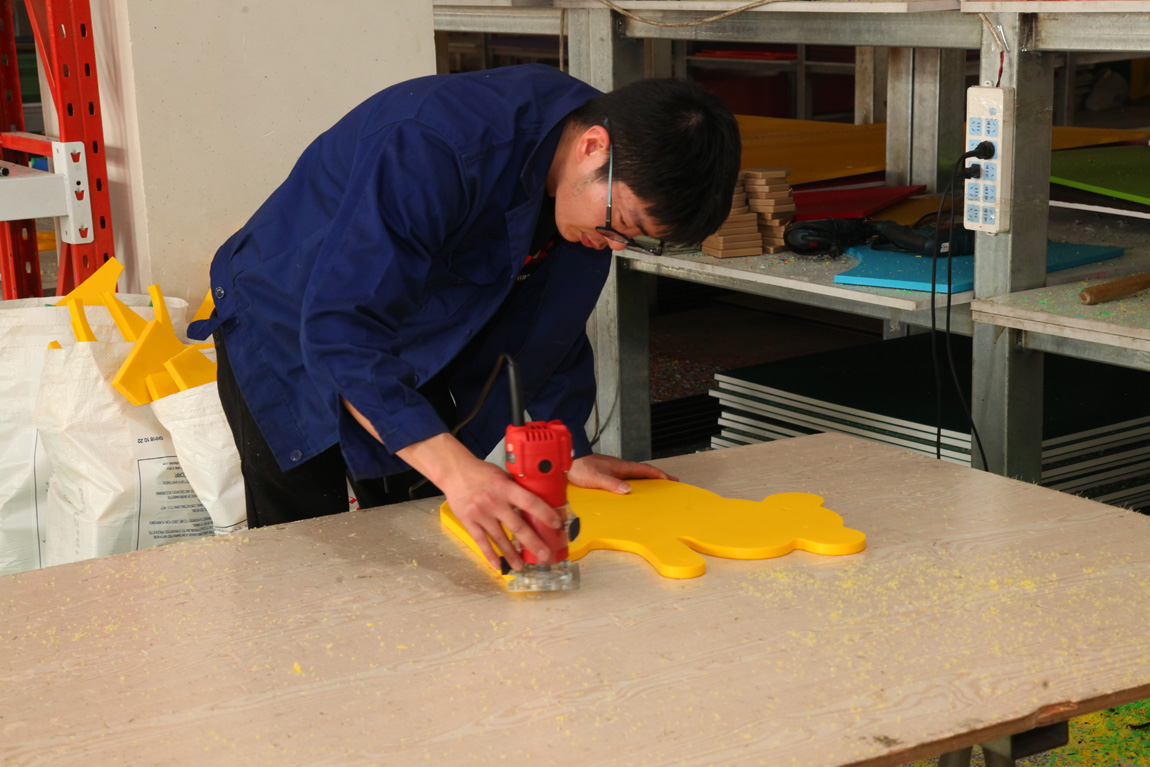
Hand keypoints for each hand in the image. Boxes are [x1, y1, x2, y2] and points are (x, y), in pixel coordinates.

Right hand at [397, 433, 562, 571]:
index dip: (544, 514)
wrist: (454, 471)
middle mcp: (494, 502)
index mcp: (505, 488)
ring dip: (512, 554)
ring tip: (521, 566)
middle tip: (545, 555)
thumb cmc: (481, 472)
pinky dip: (490, 554)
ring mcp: (480, 514)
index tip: (556, 524)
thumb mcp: (502, 474)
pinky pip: (481, 541)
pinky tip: (498, 565)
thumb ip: (516, 487)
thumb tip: (538, 498)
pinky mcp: (469, 521)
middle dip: (533, 543)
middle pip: (517, 526)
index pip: (530, 502)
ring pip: (500, 538)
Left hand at [568, 453, 677, 493]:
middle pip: (642, 471)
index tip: (670, 479)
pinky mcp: (606, 473)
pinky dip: (633, 482)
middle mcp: (618, 467)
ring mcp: (612, 469)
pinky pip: (624, 478)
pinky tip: (630, 488)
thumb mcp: (596, 477)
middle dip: (656, 477)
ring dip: (645, 479)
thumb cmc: (579, 468)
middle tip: (668, 482)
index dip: (658, 474)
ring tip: (654, 487)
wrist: (567, 462)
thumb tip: (628, 490)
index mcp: (620, 466)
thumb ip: (611, 483)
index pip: (644, 469)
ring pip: (634, 475)